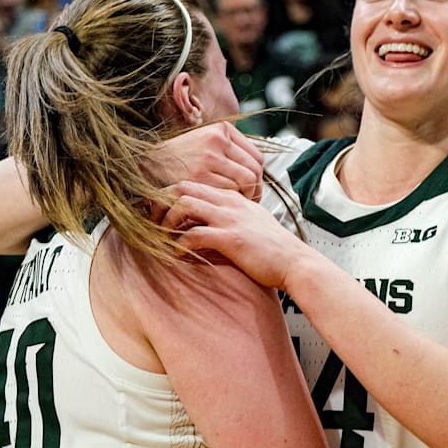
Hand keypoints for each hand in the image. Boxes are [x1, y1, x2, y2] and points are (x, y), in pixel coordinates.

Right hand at [145, 122, 263, 200]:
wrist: (145, 163)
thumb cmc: (176, 158)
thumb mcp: (202, 143)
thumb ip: (226, 150)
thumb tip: (254, 170)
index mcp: (221, 130)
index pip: (256, 157)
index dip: (259, 177)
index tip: (253, 189)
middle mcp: (218, 140)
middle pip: (254, 171)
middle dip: (255, 190)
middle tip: (248, 202)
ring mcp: (209, 157)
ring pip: (246, 182)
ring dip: (244, 198)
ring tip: (233, 206)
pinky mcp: (200, 176)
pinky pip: (229, 192)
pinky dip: (227, 202)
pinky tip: (219, 206)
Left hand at [158, 181, 307, 289]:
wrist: (295, 263)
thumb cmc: (273, 250)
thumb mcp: (251, 225)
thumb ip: (229, 219)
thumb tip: (203, 226)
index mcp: (232, 197)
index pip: (192, 184)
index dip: (169, 196)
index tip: (157, 213)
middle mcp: (229, 202)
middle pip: (182, 187)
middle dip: (160, 202)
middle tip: (151, 222)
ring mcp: (230, 218)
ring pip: (184, 204)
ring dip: (166, 220)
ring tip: (161, 237)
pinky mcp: (230, 238)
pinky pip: (193, 234)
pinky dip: (178, 244)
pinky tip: (176, 254)